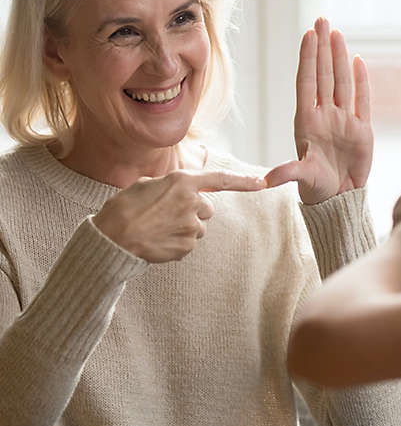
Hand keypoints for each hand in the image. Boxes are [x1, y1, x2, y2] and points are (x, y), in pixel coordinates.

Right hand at [93, 170, 265, 262]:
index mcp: (183, 181)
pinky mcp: (188, 246)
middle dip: (192, 212)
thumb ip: (170, 184)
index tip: (262, 182)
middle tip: (165, 215)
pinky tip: (158, 241)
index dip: (243, 181)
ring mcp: (192, 226)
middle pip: (206, 208)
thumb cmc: (123, 208)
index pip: (220, 179)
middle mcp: (193, 202)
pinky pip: (189, 244)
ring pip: (198, 227)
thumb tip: (181, 191)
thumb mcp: (145, 184)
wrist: (111, 238)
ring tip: (158, 229)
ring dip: (184, 228)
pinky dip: (176, 244)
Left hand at [264, 18, 372, 203]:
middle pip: (324, 74)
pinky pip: (363, 100)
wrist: (339, 197)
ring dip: (339, 57)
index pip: (307, 82)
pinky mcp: (362, 129)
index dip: (308, 59)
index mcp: (307, 121)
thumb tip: (267, 181)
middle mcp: (325, 115)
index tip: (308, 35)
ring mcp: (344, 119)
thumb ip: (288, 173)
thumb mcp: (301, 177)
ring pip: (342, 82)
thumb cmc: (315, 186)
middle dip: (322, 47)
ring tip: (336, 33)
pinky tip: (357, 61)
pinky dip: (361, 81)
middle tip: (321, 20)